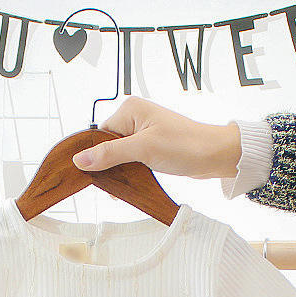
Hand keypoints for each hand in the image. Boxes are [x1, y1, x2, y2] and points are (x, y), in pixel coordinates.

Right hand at [72, 97, 241, 179]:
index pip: (99, 135)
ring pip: (118, 156)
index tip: (93, 176)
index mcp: (130, 110)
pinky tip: (130, 184)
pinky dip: (128, 173)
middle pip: (106, 146)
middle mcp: (134, 118)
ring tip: (123, 187)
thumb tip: (80, 160)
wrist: (215, 156)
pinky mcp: (150, 147)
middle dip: (108, 167)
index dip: (96, 156)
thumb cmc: (186, 146)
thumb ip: (110, 155)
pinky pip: (130, 160)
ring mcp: (142, 133)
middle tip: (112, 185)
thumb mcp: (143, 150)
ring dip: (119, 172)